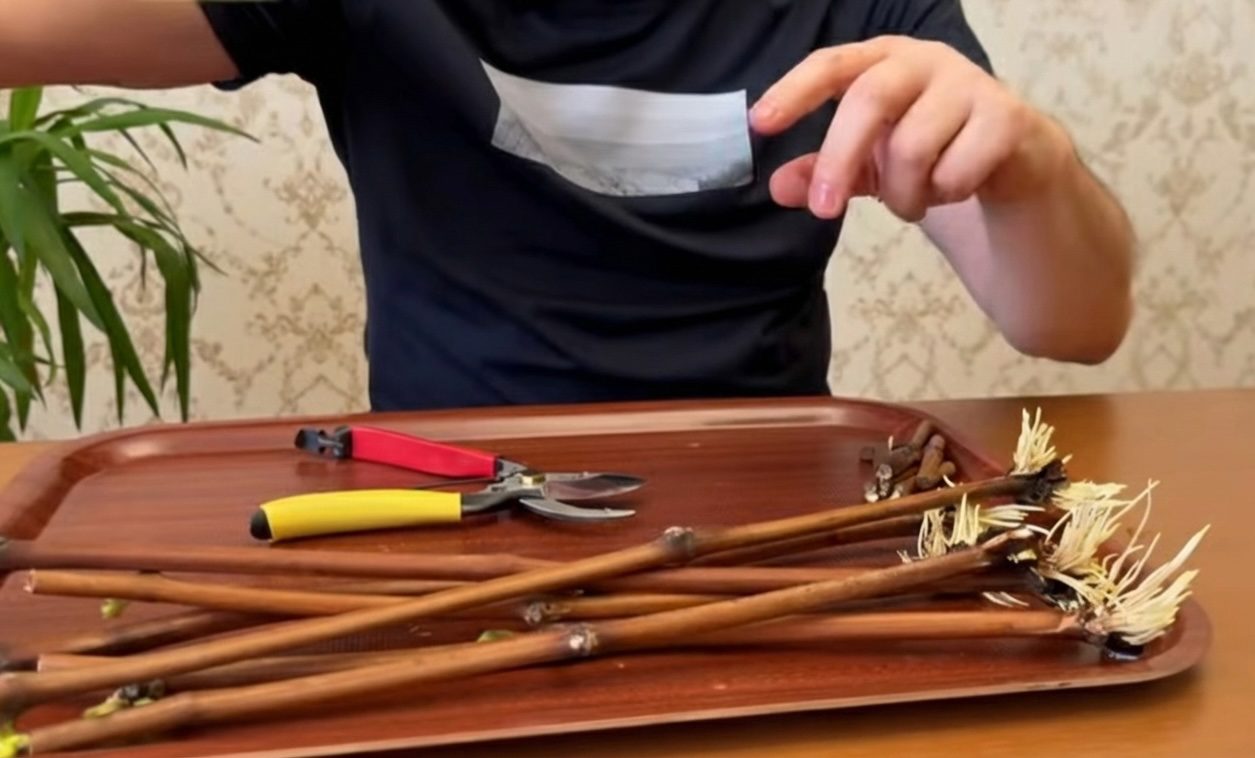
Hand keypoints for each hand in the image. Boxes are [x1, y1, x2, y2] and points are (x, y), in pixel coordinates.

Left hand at [750, 36, 1073, 221]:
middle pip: (870, 100)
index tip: (760, 123)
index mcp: (883, 60)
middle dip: (840, 160)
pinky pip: (956, 170)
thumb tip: (778, 187)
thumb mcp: (867, 164)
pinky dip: (945, 194)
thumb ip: (823, 172)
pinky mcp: (1006, 117)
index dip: (795, 91)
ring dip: (904, 194)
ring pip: (913, 147)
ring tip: (914, 201)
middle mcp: (925, 61)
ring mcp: (970, 84)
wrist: (1011, 159)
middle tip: (824, 211)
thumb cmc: (930, 147)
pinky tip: (954, 189)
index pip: (833, 64)